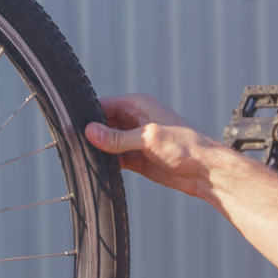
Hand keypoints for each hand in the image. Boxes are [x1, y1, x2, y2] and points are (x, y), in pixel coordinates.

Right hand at [84, 95, 220, 198]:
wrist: (206, 172)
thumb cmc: (188, 147)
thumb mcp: (149, 138)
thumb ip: (118, 137)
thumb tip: (91, 132)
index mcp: (139, 105)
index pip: (104, 105)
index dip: (88, 115)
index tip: (71, 126)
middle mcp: (136, 120)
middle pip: (103, 124)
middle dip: (92, 134)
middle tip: (76, 145)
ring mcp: (135, 140)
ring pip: (107, 142)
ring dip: (99, 149)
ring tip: (86, 156)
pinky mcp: (137, 158)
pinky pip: (115, 158)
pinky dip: (107, 162)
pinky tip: (99, 167)